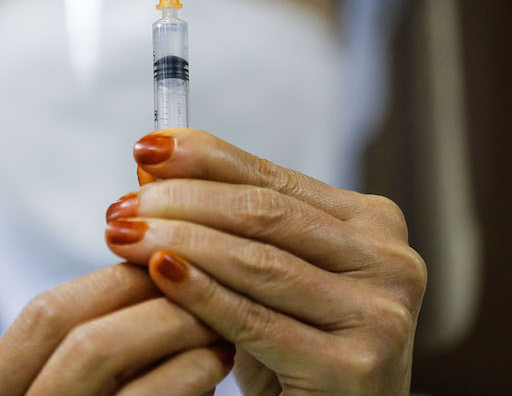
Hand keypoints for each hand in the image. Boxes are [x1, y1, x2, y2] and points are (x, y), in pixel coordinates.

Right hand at [0, 263, 234, 394]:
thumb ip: (99, 356)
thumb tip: (158, 275)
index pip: (42, 317)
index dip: (108, 279)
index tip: (168, 260)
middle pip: (63, 325)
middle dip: (140, 292)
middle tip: (205, 272)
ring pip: (93, 354)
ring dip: (167, 322)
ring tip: (217, 316)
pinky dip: (183, 373)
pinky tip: (216, 364)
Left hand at [105, 129, 426, 394]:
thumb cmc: (297, 352)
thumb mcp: (266, 278)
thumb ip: (223, 221)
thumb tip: (152, 161)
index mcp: (372, 224)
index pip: (274, 177)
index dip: (207, 158)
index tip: (150, 145)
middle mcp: (389, 261)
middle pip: (265, 213)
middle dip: (184, 202)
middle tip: (123, 205)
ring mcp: (379, 315)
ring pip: (258, 262)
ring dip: (181, 243)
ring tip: (125, 236)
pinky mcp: (356, 366)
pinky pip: (257, 320)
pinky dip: (202, 294)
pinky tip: (162, 274)